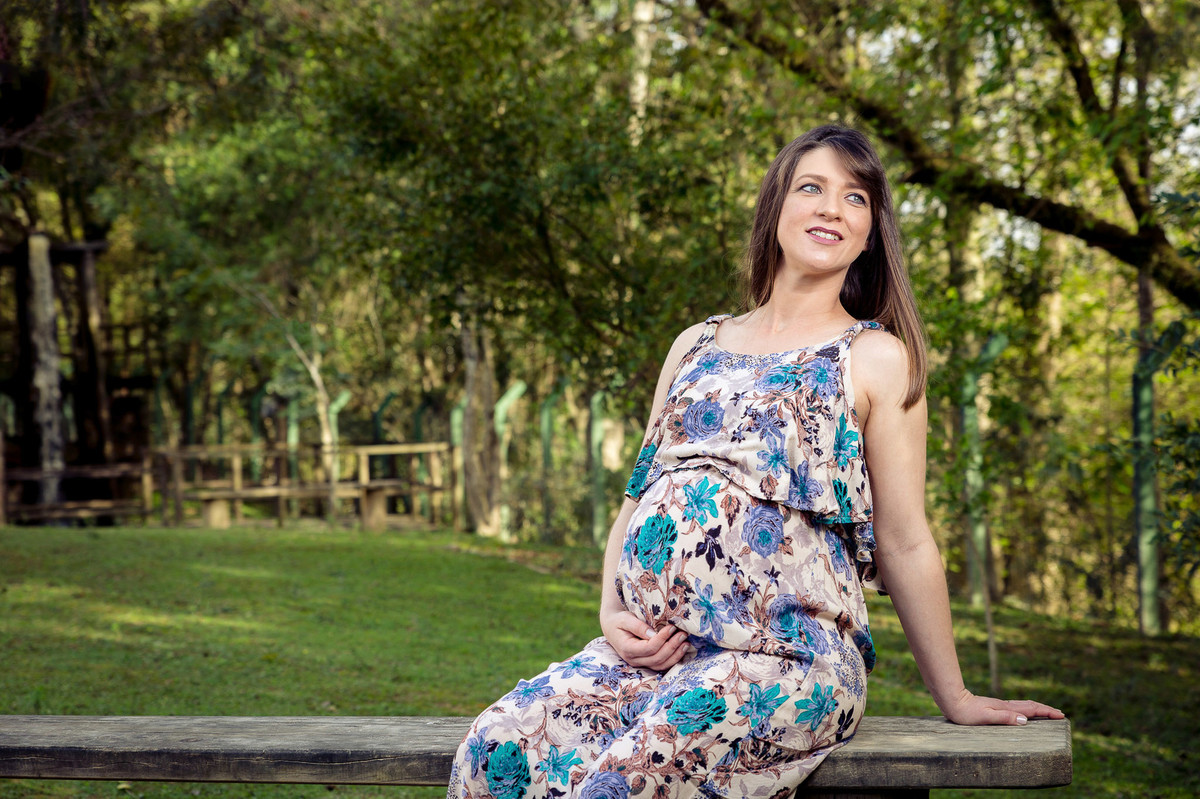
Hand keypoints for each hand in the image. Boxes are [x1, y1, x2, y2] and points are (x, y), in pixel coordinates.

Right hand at [600, 609, 689, 670]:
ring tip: (686, 643)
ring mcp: (640, 663)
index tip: (672, 627)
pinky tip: (682, 650)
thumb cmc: (619, 621)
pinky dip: (673, 659)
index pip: (648, 648)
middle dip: (672, 647)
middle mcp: (633, 660)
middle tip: (683, 634)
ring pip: (660, 665)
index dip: (662, 639)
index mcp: (627, 649)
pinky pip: (661, 665)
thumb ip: (638, 626)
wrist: (613, 627)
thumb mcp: (625, 619)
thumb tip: (653, 634)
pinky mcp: (646, 663)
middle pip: (656, 658)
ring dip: (675, 655)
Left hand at [941, 689, 1065, 725]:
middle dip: (1046, 709)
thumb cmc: (966, 712)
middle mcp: (1005, 705)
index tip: (1060, 715)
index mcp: (1006, 708)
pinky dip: (1026, 709)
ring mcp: (1000, 705)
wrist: (952, 701)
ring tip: (1047, 712)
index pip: (1031, 709)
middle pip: (1030, 706)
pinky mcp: (995, 707)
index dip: (1046, 712)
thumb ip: (1004, 717)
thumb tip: (1025, 720)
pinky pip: (1016, 707)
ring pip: (1023, 705)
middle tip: (1060, 714)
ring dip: (1037, 708)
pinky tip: (1024, 713)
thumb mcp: (985, 717)